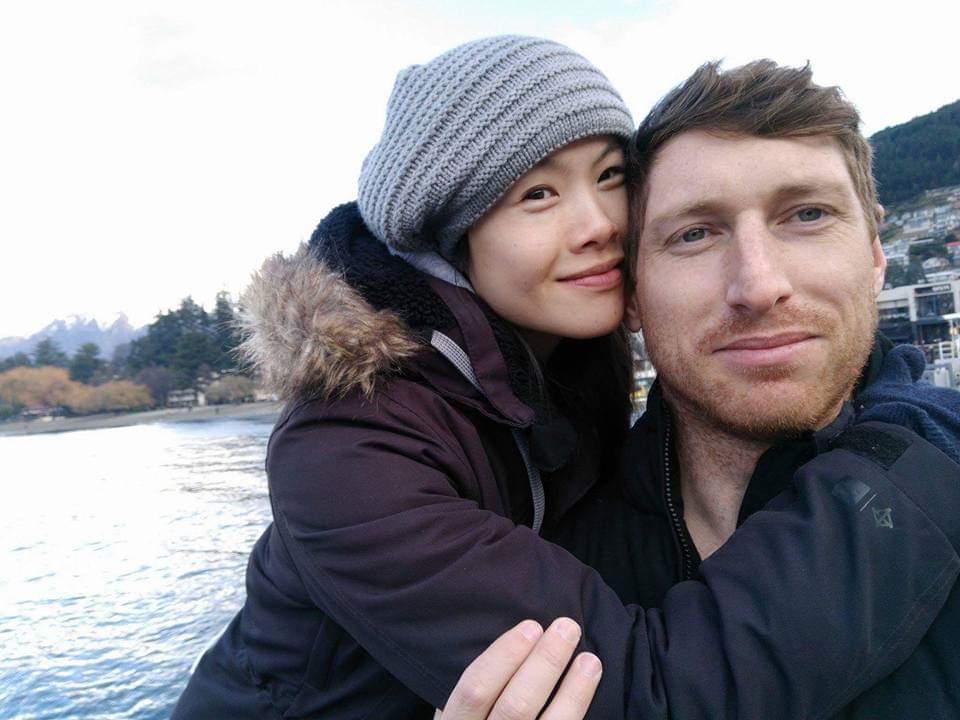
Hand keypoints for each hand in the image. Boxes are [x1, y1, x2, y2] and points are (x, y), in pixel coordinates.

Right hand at [438, 618, 601, 719]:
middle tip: (566, 628)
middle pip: (515, 707)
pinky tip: (589, 687)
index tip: (532, 626)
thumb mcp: (465, 710)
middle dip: (544, 663)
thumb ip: (483, 686)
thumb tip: (521, 638)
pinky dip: (578, 707)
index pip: (474, 689)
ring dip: (573, 691)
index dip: (503, 655)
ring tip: (589, 659)